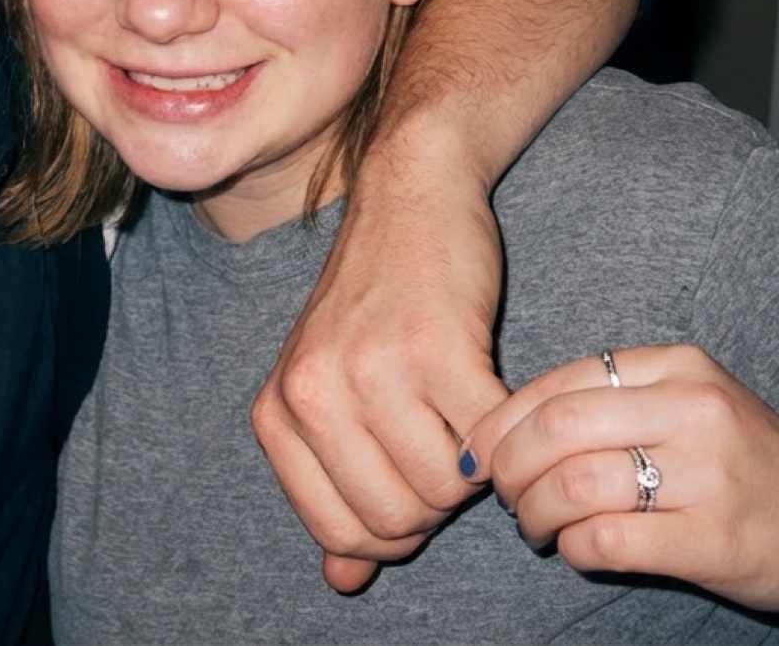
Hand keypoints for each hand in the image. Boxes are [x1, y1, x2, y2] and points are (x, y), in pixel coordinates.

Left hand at [252, 138, 508, 592]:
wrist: (410, 196)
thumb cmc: (375, 304)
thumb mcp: (331, 390)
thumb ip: (334, 486)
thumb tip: (342, 582)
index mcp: (277, 413)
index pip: (340, 533)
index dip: (391, 528)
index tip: (411, 483)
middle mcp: (310, 392)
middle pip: (395, 521)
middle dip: (435, 501)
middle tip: (445, 443)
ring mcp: (369, 368)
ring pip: (444, 488)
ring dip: (471, 465)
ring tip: (462, 410)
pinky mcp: (436, 347)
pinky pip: (486, 441)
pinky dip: (501, 431)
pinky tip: (488, 390)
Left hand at [463, 344, 778, 623]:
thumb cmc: (743, 465)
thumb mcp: (686, 405)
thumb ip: (609, 401)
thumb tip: (502, 427)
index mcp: (678, 366)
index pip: (559, 381)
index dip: (502, 420)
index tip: (480, 451)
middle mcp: (694, 409)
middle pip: (555, 429)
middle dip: (508, 466)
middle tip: (503, 493)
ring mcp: (709, 475)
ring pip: (572, 484)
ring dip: (534, 512)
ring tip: (535, 525)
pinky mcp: (715, 539)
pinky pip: (608, 539)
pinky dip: (573, 547)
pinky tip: (577, 548)